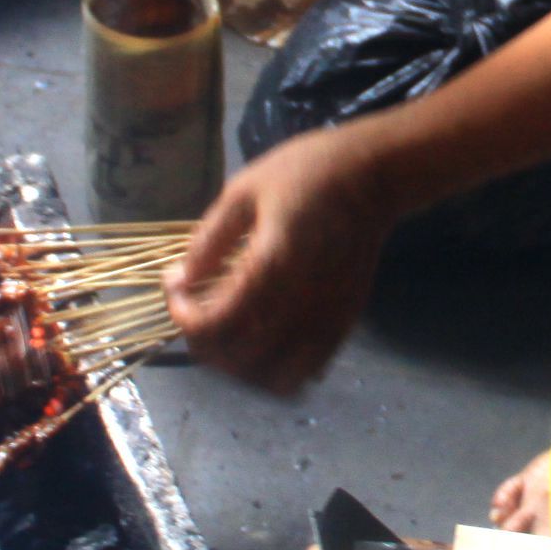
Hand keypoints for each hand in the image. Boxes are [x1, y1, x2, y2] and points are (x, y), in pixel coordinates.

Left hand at [163, 125, 399, 394]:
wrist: (374, 175)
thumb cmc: (307, 171)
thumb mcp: (244, 191)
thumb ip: (210, 240)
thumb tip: (182, 280)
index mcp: (271, 266)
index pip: (213, 323)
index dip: (181, 314)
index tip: (176, 285)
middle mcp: (300, 304)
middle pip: (236, 358)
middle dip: (203, 340)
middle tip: (195, 308)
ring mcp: (326, 319)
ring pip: (271, 378)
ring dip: (239, 365)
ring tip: (227, 331)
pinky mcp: (343, 323)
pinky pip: (306, 372)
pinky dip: (276, 370)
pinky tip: (263, 340)